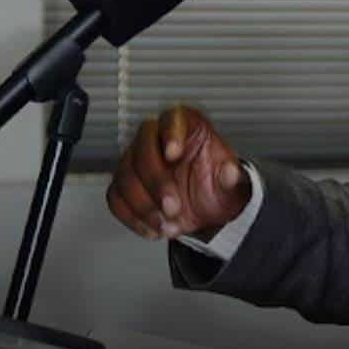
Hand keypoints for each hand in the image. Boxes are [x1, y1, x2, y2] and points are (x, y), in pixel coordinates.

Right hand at [105, 104, 250, 241]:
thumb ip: (232, 176)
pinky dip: (133, 218)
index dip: (170, 134)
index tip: (174, 154)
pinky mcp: (123, 185)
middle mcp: (156, 139)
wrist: (206, 208)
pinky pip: (116, 198)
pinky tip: (153, 229)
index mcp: (185, 127)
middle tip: (173, 207)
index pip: (172, 119)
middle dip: (156, 183)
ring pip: (125, 177)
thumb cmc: (215, 183)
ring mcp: (135, 161)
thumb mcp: (230, 181)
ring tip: (167, 225)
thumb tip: (230, 173)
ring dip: (144, 206)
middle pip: (142, 151)